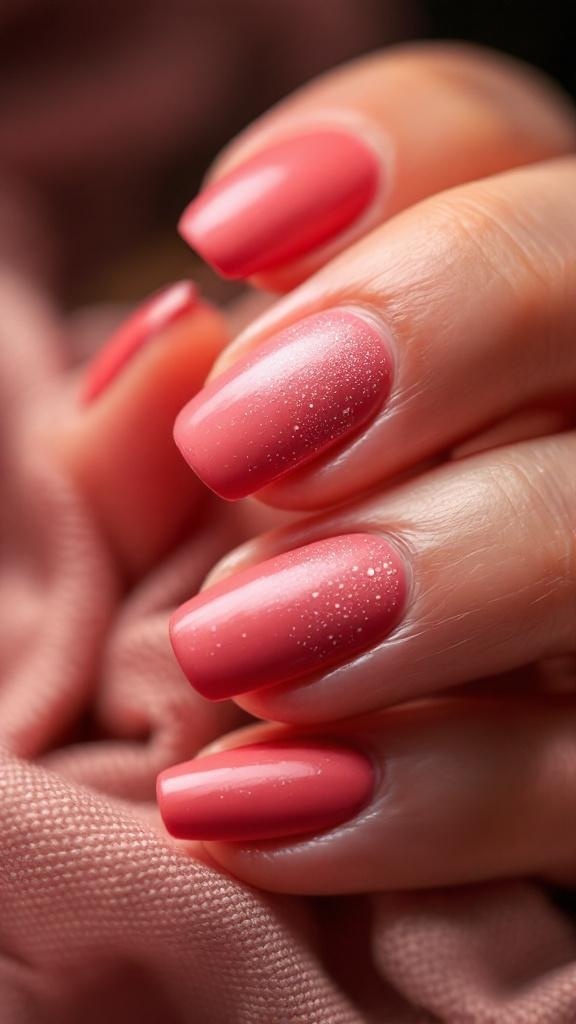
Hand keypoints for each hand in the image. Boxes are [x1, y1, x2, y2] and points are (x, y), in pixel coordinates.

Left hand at [156, 44, 575, 894]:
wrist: (315, 760)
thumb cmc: (244, 598)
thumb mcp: (189, 497)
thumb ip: (162, 424)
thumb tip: (156, 365)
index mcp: (486, 314)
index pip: (483, 137)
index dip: (376, 152)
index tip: (229, 240)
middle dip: (424, 328)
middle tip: (242, 444)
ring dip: (428, 580)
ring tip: (235, 645)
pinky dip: (436, 797)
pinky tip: (269, 807)